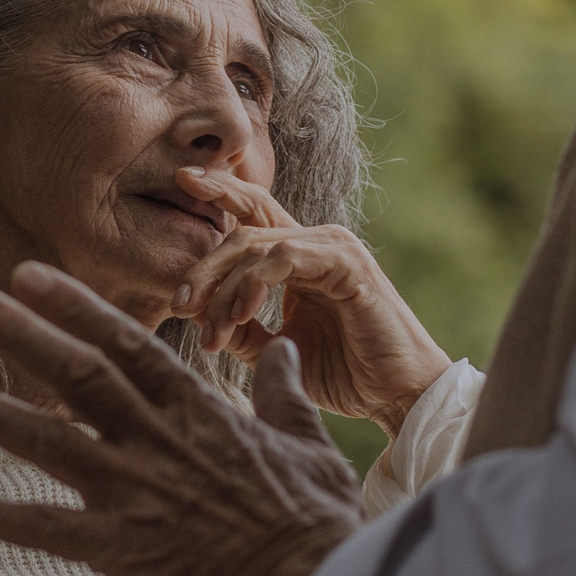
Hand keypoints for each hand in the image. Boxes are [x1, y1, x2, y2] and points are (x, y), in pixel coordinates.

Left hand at [0, 263, 362, 575]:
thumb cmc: (321, 521)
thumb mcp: (309, 443)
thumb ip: (282, 394)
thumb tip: (280, 349)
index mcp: (199, 410)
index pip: (126, 342)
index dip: (74, 305)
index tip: (30, 274)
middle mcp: (157, 440)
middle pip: (75, 372)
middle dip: (18, 330)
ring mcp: (136, 492)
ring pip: (47, 440)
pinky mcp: (124, 549)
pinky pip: (43, 529)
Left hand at [166, 166, 449, 437]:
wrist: (398, 395)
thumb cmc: (347, 373)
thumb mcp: (279, 351)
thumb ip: (243, 330)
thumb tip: (201, 314)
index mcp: (301, 258)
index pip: (252, 214)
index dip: (220, 191)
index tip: (181, 181)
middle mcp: (317, 243)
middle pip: (243, 231)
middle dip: (203, 267)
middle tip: (177, 304)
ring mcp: (334, 248)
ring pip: (257, 246)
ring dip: (225, 290)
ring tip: (212, 331)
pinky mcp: (348, 264)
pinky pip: (286, 256)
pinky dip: (255, 282)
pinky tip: (241, 312)